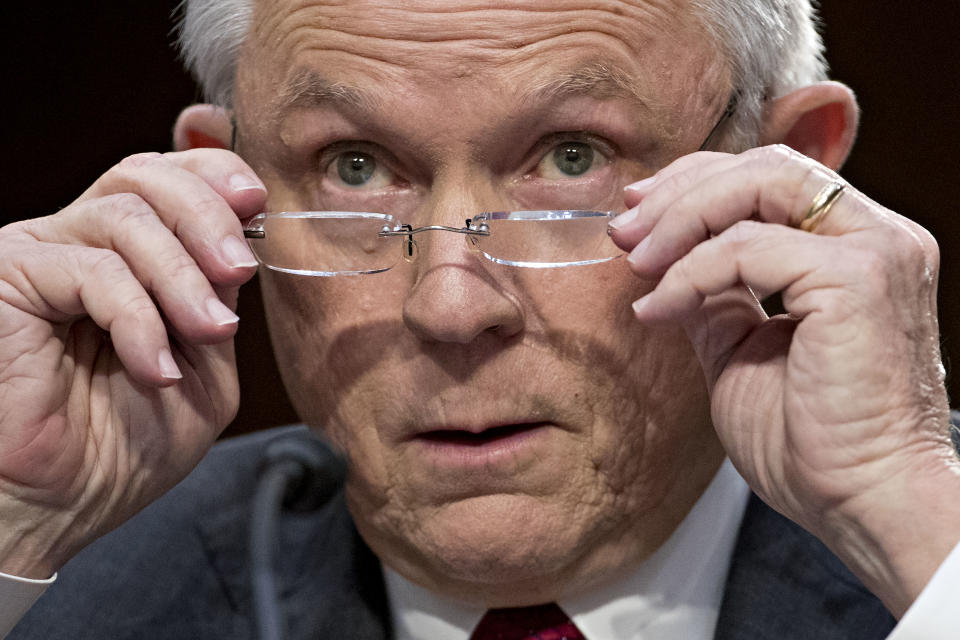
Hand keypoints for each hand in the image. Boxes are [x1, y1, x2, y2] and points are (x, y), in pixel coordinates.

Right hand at [0, 149, 265, 577]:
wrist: (61, 505)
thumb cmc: (126, 444)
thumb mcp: (204, 367)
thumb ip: (219, 301)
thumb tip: (239, 242)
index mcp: (128, 257)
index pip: (167, 179)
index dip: (214, 176)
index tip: (257, 201)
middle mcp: (80, 244)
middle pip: (145, 176)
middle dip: (208, 217)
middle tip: (239, 269)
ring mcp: (41, 255)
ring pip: (125, 216)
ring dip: (182, 278)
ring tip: (207, 335)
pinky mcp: (9, 277)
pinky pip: (91, 269)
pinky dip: (138, 318)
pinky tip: (155, 368)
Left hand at [609, 144, 958, 615]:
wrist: (861, 504)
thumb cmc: (811, 443)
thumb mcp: (742, 350)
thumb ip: (714, 297)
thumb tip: (664, 265)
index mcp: (854, 249)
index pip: (772, 179)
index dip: (698, 187)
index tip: (639, 218)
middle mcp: (874, 237)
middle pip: (766, 166)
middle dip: (682, 191)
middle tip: (625, 231)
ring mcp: (875, 251)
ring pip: (761, 184)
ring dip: (682, 218)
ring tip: (634, 259)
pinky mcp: (859, 279)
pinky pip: (748, 247)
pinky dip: (691, 272)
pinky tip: (659, 307)